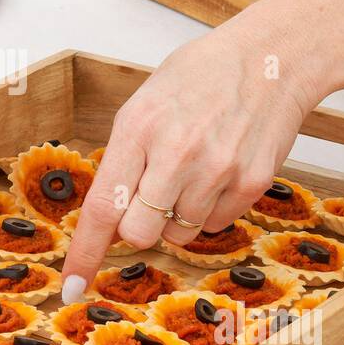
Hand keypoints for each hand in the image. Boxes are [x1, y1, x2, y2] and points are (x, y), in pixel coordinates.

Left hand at [60, 17, 322, 302]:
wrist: (270, 59)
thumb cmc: (201, 77)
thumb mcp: (145, 105)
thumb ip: (123, 159)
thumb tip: (106, 218)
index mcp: (138, 128)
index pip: (102, 206)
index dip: (84, 252)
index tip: (72, 285)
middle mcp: (176, 154)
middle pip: (139, 233)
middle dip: (138, 226)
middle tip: (151, 197)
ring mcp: (217, 171)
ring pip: (179, 234)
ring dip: (177, 215)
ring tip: (193, 171)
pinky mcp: (251, 183)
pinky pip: (216, 225)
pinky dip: (210, 209)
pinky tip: (219, 171)